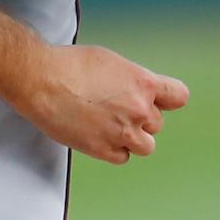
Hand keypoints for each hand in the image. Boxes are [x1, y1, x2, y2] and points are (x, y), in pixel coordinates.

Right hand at [16, 43, 189, 163]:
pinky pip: (123, 157)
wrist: (40, 80)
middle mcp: (139, 109)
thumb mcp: (110, 62)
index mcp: (143, 83)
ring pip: (146, 146)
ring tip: (109, 126)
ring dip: (132, 138)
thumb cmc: (69, 65)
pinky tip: (97, 135)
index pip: (179, 97)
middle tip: (115, 109)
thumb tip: (137, 89)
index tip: (158, 101)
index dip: (167, 100)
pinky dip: (114, 150)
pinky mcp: (104, 149)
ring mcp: (123, 132)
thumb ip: (131, 79)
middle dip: (139, 118)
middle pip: (157, 124)